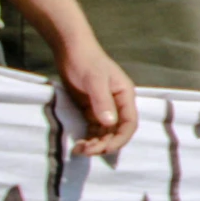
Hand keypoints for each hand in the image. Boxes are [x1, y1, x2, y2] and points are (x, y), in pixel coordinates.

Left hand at [60, 42, 138, 157]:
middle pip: (116, 132)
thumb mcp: (95, 80)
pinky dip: (88, 138)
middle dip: (104, 144)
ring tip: (79, 150)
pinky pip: (93, 129)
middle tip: (86, 151)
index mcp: (125, 96)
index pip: (129, 124)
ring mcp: (104, 108)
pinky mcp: (91, 109)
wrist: (70, 49)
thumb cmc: (86, 61)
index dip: (119, 139)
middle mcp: (118, 105)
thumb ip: (102, 101)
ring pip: (105, 133)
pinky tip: (78, 144)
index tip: (104, 149)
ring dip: (95, 144)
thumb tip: (109, 123)